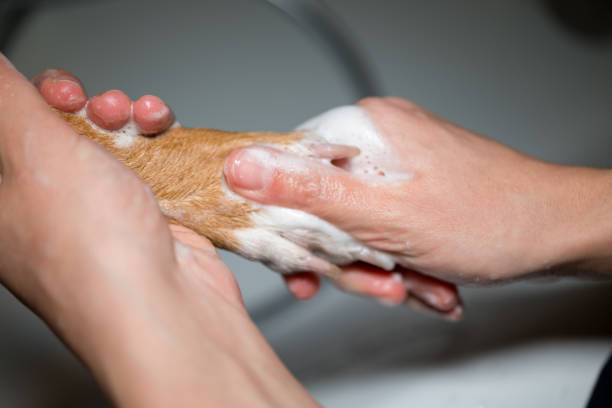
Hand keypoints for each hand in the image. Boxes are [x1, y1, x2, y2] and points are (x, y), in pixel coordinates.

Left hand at [0, 59, 316, 406]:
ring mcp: (99, 216)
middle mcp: (46, 210)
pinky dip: (157, 143)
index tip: (57, 94)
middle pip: (57, 132)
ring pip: (107, 145)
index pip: (5, 134)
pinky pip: (145, 165)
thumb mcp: (35, 152)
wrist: (168, 308)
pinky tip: (165, 134)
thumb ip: (6, 99)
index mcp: (0, 203)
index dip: (28, 102)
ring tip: (142, 118)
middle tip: (97, 108)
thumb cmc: (95, 255)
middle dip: (85, 106)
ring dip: (127, 118)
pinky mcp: (143, 218)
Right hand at [224, 97, 611, 283]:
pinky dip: (396, 261)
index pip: (286, 170)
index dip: (287, 226)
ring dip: (378, 267)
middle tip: (379, 282)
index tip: (303, 266)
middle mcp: (378, 140)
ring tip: (415, 283)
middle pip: (321, 206)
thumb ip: (307, 193)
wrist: (555, 232)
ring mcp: (396, 165)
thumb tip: (239, 167)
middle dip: (347, 258)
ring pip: (352, 226)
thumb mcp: (384, 215)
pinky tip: (423, 277)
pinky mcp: (411, 188)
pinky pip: (379, 229)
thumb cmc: (488, 218)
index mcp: (364, 129)